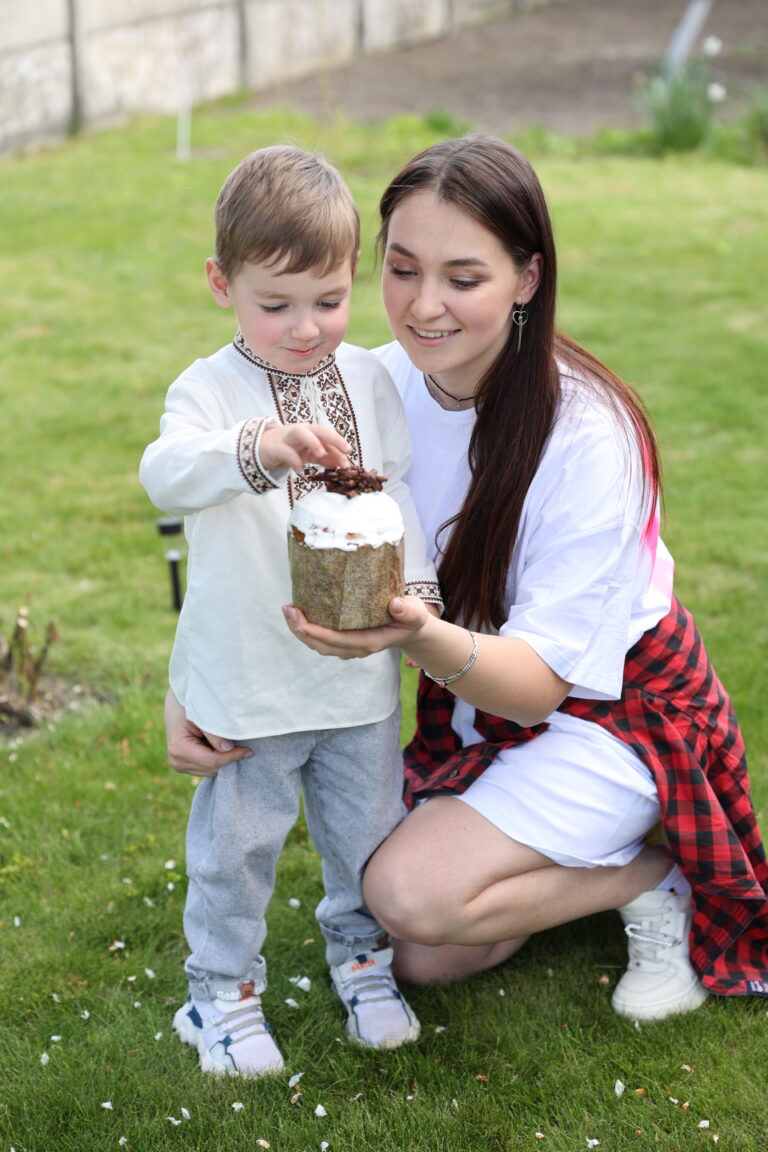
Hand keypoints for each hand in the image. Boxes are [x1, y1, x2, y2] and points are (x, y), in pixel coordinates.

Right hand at [163, 688, 248, 777]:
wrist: (177, 702)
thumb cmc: (191, 703)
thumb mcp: (203, 713)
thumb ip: (215, 732)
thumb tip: (228, 748)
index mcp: (179, 749)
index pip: (213, 761)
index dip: (233, 756)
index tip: (249, 750)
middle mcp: (177, 761)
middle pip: (213, 769)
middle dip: (229, 758)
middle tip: (244, 745)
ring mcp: (180, 765)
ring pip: (212, 771)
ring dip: (224, 759)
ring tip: (229, 741)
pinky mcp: (185, 765)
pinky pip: (208, 768)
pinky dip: (218, 759)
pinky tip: (221, 745)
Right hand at [260, 424, 349, 474]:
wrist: (261, 449)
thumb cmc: (287, 449)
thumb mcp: (307, 454)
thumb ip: (323, 458)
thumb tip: (341, 465)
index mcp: (310, 432)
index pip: (327, 437)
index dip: (339, 444)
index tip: (350, 454)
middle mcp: (300, 432)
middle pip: (319, 430)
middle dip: (333, 439)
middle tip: (346, 450)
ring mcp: (287, 438)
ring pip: (301, 433)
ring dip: (312, 442)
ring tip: (321, 454)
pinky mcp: (275, 447)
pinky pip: (286, 452)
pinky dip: (294, 461)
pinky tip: (300, 471)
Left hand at [281, 595, 431, 659]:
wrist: (411, 628)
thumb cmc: (411, 618)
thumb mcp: (415, 613)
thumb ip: (408, 610)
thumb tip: (395, 604)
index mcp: (370, 641)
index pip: (338, 641)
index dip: (317, 633)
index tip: (300, 621)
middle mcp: (356, 647)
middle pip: (322, 645)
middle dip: (301, 630)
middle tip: (287, 609)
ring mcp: (349, 646)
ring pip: (319, 644)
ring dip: (300, 630)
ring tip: (288, 610)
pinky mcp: (344, 639)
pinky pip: (322, 638)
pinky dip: (308, 628)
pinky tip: (300, 611)